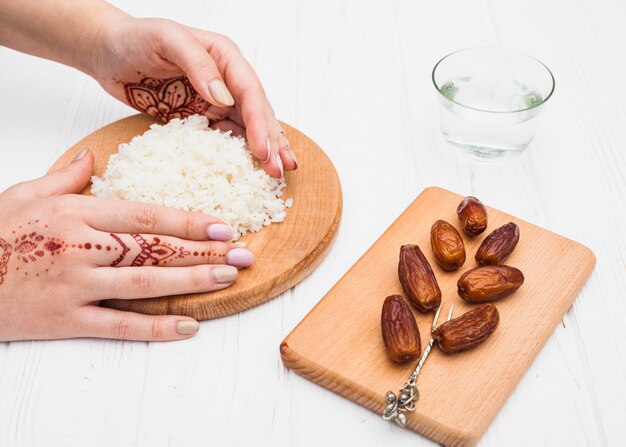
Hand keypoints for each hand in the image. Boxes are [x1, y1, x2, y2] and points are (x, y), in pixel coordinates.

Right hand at [0, 149, 253, 341]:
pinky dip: (155, 328)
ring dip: (191, 283)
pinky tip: (189, 326)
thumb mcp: (26, 193)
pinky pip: (119, 325)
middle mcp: (82, 247)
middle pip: (156, 249)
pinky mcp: (66, 319)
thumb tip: (94, 155)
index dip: (190, 221)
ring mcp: (76, 285)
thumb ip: (66, 175)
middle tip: (244, 255)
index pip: (147, 215)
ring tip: (228, 279)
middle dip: (205, 252)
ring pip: (145, 284)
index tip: (225, 226)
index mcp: (78, 212)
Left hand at [90, 17, 296, 177]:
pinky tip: (250, 168)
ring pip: (246, 127)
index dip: (260, 122)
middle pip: (256, 113)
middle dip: (271, 141)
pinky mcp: (200, 116)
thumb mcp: (166, 39)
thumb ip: (197, 65)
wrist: (107, 52)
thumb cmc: (134, 38)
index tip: (263, 150)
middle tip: (281, 170)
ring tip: (277, 173)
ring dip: (262, 150)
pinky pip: (224, 136)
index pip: (250, 92)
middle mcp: (225, 79)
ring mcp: (214, 99)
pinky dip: (239, 153)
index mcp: (224, 57)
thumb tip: (224, 98)